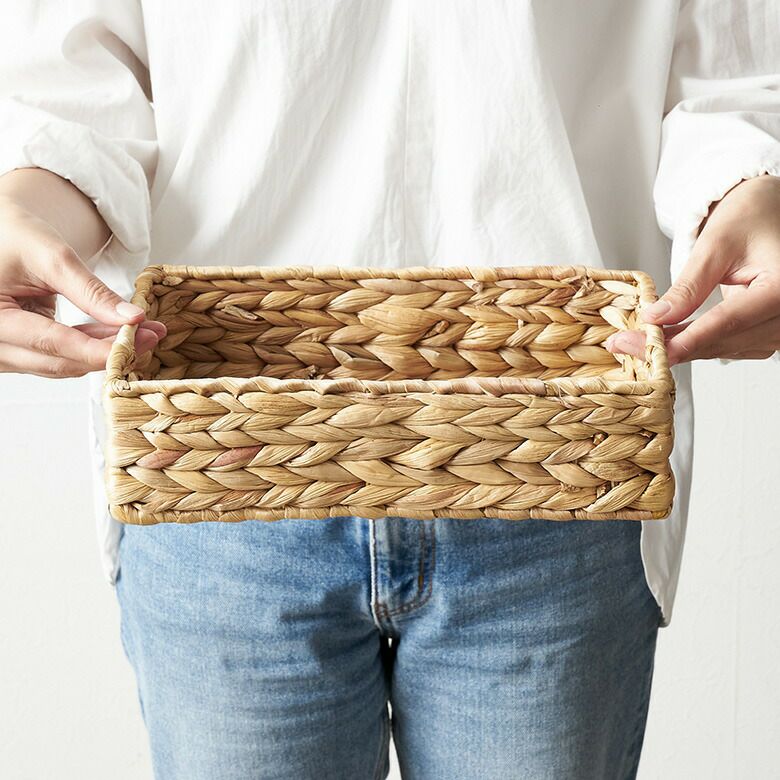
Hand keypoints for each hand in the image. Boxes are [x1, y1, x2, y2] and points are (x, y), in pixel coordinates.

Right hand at [0, 171, 164, 377]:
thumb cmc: (14, 237)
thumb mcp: (53, 257)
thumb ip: (92, 291)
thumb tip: (135, 319)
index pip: (52, 344)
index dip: (99, 349)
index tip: (138, 342)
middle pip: (59, 361)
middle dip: (109, 351)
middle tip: (151, 335)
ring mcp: (4, 352)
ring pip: (62, 363)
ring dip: (104, 351)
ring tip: (143, 332)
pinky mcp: (19, 352)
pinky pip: (59, 357)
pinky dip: (90, 347)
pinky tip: (120, 334)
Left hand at [606, 174, 779, 364]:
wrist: (767, 211)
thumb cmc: (750, 217)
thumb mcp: (715, 245)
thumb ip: (689, 286)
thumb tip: (657, 317)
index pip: (729, 321)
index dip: (687, 340)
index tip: (653, 349)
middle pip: (726, 340)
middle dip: (676, 346)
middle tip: (629, 345)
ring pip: (726, 348)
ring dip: (684, 348)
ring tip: (642, 342)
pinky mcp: (767, 330)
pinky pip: (730, 345)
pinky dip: (699, 343)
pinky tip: (669, 339)